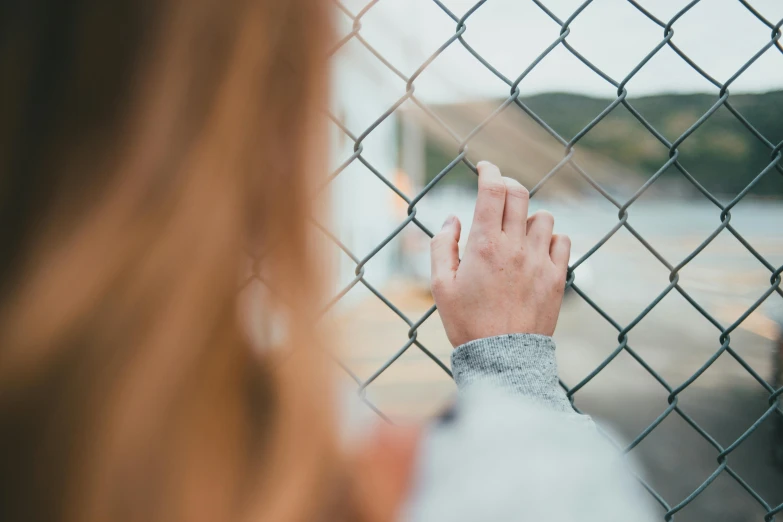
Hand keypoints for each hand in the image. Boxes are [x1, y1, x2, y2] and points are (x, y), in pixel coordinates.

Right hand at [430, 161, 569, 346]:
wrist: (502, 358)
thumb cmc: (466, 322)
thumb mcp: (441, 285)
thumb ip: (443, 246)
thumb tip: (453, 219)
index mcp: (484, 245)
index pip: (492, 190)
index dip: (489, 171)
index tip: (484, 167)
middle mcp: (515, 247)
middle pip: (519, 194)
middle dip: (507, 185)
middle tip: (498, 191)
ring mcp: (539, 261)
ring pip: (543, 216)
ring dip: (528, 216)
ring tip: (516, 232)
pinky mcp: (556, 277)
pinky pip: (562, 241)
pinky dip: (550, 238)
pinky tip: (536, 250)